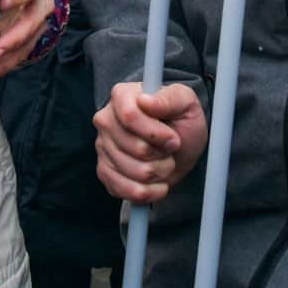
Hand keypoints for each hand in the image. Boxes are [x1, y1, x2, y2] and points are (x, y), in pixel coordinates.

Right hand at [94, 81, 207, 202]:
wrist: (180, 147)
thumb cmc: (181, 120)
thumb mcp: (185, 102)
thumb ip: (169, 99)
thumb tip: (146, 101)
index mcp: (122, 96)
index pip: (130, 116)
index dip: (156, 133)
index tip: (173, 139)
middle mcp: (106, 120)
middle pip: (136, 148)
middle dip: (163, 155)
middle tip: (170, 149)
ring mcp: (103, 147)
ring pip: (134, 172)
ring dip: (160, 173)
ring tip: (164, 162)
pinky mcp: (105, 172)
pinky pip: (125, 190)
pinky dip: (149, 192)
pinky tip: (157, 182)